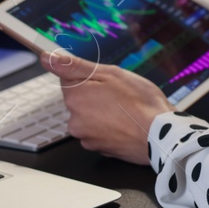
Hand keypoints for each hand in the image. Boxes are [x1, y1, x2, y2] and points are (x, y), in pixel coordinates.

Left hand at [38, 49, 174, 164]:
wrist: (161, 137)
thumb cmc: (141, 103)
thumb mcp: (110, 73)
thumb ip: (74, 66)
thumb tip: (47, 58)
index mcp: (75, 97)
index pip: (69, 78)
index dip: (90, 77)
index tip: (105, 81)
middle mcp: (74, 120)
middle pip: (80, 99)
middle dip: (97, 95)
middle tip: (121, 95)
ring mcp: (86, 137)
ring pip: (90, 116)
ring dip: (104, 112)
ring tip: (127, 110)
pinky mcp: (98, 149)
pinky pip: (100, 132)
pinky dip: (110, 128)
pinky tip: (126, 123)